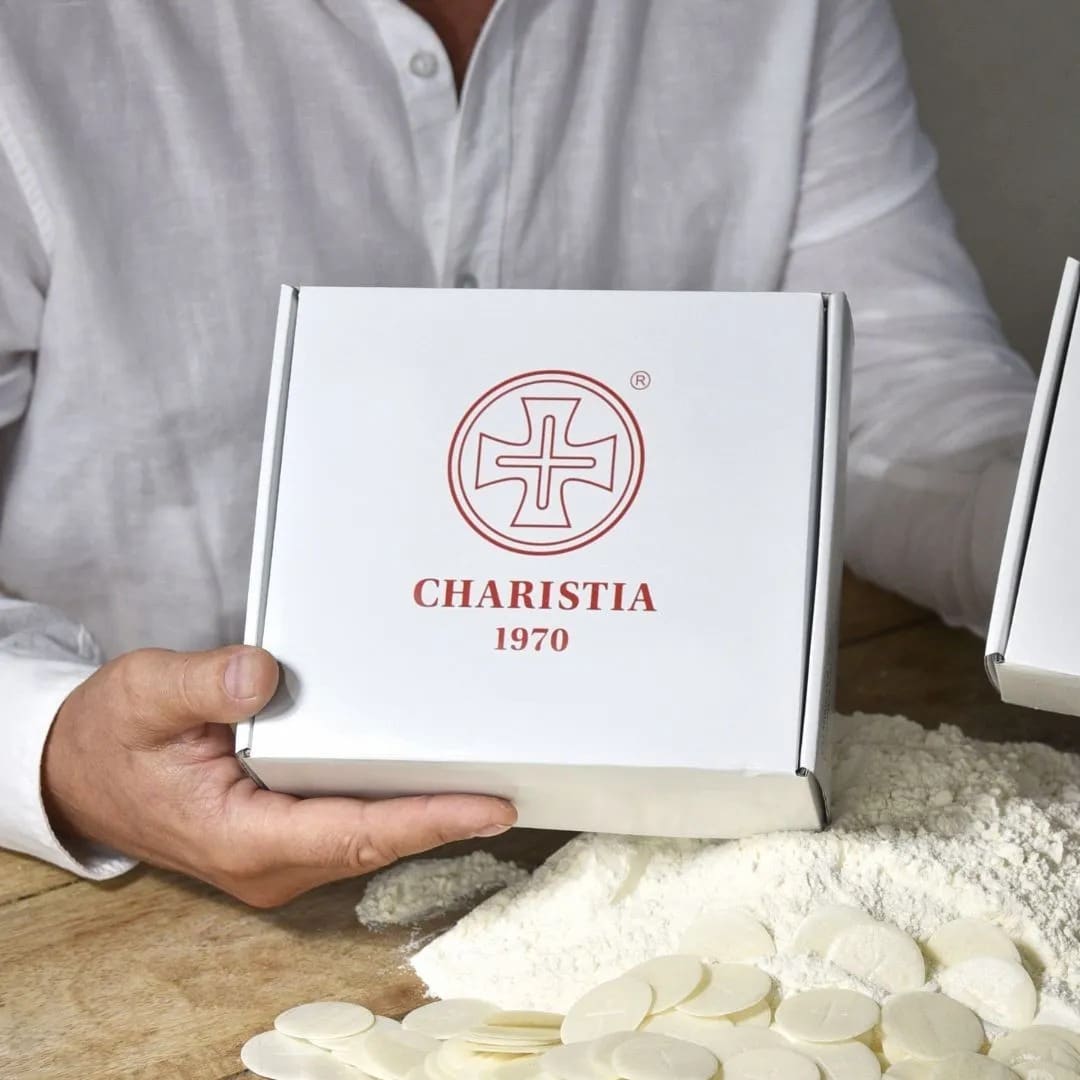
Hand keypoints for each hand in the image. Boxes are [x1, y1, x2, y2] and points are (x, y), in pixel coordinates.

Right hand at [42, 645, 515, 905]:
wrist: (77, 772)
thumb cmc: (110, 737)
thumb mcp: (144, 697)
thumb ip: (202, 686)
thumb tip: (262, 675)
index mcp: (238, 837)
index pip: (352, 834)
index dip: (425, 821)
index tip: (488, 807)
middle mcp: (268, 860)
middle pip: (377, 841)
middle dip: (446, 817)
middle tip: (517, 781)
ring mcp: (278, 855)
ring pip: (369, 838)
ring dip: (427, 813)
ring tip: (491, 778)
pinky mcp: (282, 836)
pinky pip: (352, 825)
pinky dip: (395, 805)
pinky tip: (428, 776)